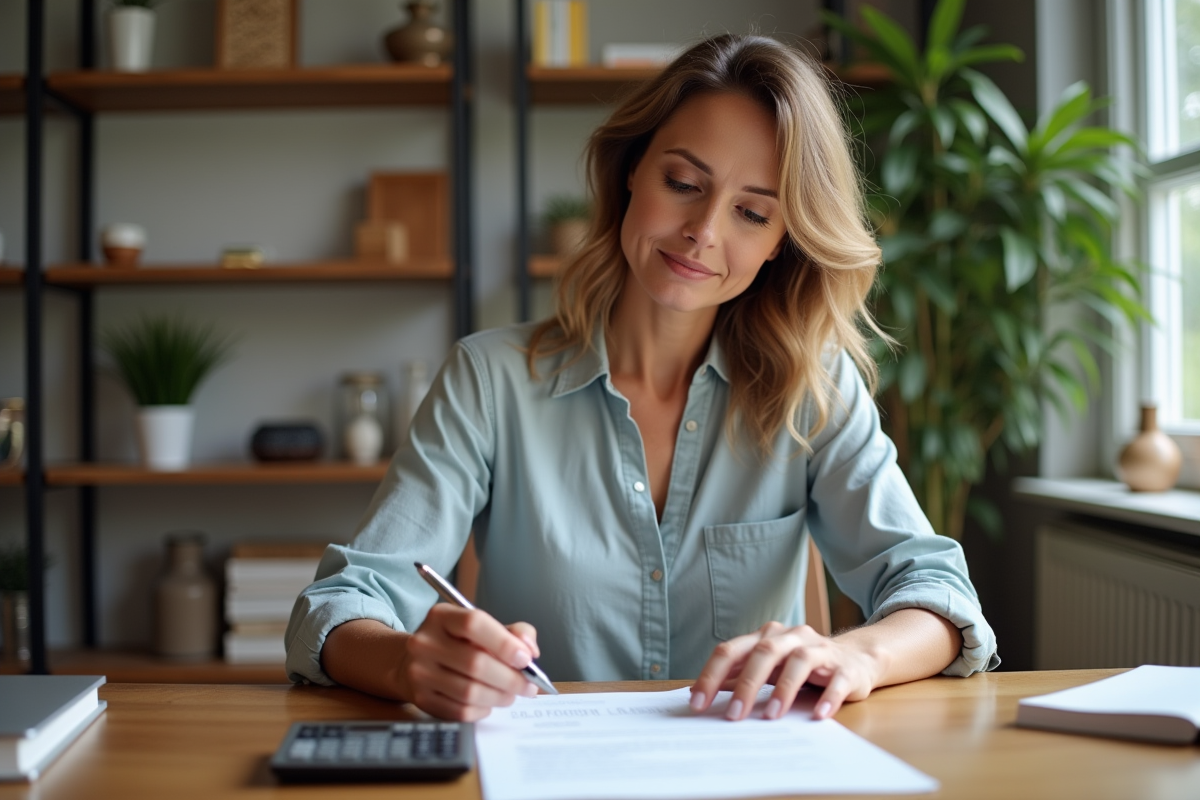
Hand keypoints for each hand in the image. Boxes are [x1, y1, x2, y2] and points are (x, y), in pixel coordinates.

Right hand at [400, 604, 540, 720]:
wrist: (413, 661)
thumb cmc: (457, 643)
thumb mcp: (482, 628)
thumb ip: (513, 632)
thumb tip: (530, 651)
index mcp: (441, 617)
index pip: (474, 623)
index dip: (504, 643)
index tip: (526, 658)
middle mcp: (425, 642)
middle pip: (475, 662)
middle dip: (510, 678)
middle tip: (529, 685)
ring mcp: (420, 672)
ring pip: (469, 691)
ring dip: (499, 697)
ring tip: (511, 694)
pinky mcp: (422, 699)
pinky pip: (460, 711)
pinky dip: (483, 710)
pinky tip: (489, 703)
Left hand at [689, 621, 884, 721]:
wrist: (856, 658)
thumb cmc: (802, 666)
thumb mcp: (768, 667)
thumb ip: (738, 676)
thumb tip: (700, 693)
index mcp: (765, 637)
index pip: (731, 651)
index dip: (711, 676)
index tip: (697, 703)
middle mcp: (791, 637)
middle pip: (764, 653)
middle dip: (746, 685)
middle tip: (733, 716)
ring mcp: (819, 649)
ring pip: (799, 661)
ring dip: (784, 689)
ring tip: (771, 716)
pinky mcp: (845, 668)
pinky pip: (837, 681)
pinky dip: (828, 697)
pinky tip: (818, 715)